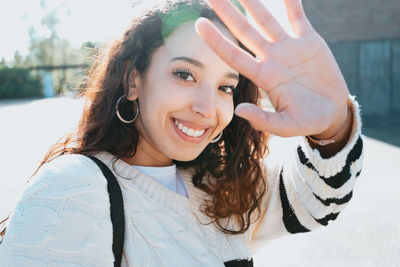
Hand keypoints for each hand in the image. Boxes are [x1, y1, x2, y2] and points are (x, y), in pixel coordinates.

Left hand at [195, 0, 349, 137]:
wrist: (332, 113)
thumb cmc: (308, 121)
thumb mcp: (286, 126)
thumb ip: (264, 121)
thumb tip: (239, 111)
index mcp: (264, 77)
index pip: (234, 55)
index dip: (215, 40)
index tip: (198, 24)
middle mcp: (272, 59)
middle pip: (245, 31)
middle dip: (228, 13)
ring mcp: (289, 48)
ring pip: (267, 20)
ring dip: (253, 3)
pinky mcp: (309, 42)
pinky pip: (298, 17)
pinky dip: (291, 2)